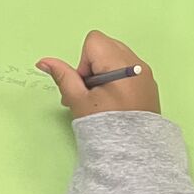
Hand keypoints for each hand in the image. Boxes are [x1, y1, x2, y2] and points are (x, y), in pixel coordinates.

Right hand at [36, 29, 159, 118]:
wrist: (133, 152)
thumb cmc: (104, 126)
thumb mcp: (79, 100)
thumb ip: (62, 76)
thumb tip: (43, 61)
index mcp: (120, 63)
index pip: (94, 41)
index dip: (84, 62)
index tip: (86, 85)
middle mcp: (136, 62)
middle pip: (106, 46)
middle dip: (93, 65)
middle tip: (90, 92)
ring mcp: (145, 72)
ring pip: (117, 56)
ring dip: (105, 71)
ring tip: (102, 98)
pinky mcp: (149, 83)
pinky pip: (129, 68)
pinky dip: (118, 78)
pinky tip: (115, 101)